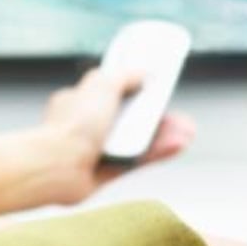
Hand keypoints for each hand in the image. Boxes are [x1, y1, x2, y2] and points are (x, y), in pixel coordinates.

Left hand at [41, 67, 195, 202]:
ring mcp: (98, 150)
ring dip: (166, 136)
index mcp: (80, 102)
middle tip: (182, 116)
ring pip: (139, 141)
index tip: (160, 89)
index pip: (115, 92)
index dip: (139, 91)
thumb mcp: (101, 84)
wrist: (58, 167)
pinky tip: (179, 146)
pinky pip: (139, 160)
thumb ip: (124, 75)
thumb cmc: (73, 125)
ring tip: (188, 133)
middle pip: (132, 118)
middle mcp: (89, 126)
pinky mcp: (108, 172)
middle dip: (160, 117)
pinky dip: (159, 153)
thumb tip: (142, 73)